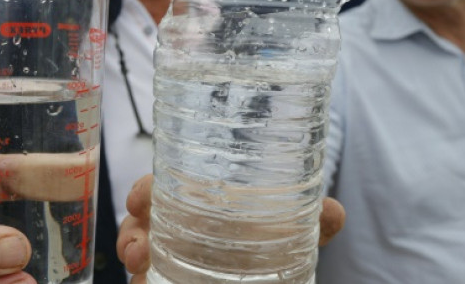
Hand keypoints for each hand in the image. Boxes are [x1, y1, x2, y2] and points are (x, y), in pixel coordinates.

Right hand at [115, 174, 345, 282]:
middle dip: (130, 234)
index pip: (158, 189)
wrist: (270, 265)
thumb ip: (311, 220)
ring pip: (137, 255)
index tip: (139, 199)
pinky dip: (144, 282)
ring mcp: (169, 258)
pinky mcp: (169, 280)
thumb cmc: (269, 233)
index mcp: (194, 200)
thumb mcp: (291, 226)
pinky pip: (148, 281)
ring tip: (141, 266)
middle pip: (138, 225)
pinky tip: (147, 283)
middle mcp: (174, 228)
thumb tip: (334, 212)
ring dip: (133, 260)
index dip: (143, 192)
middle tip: (138, 248)